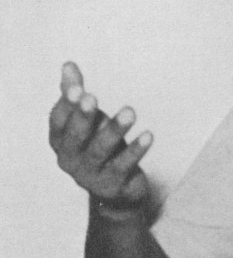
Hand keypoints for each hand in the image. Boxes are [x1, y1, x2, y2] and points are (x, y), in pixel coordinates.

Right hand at [49, 62, 152, 209]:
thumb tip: (68, 64)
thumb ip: (76, 95)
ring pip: (101, 151)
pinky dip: (136, 150)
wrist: (115, 193)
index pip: (58, 121)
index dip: (67, 105)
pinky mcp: (113, 185)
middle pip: (75, 137)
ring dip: (115, 130)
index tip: (78, 88)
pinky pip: (124, 166)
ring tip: (130, 111)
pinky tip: (148, 135)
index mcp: (60, 142)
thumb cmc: (97, 146)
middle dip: (83, 117)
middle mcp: (70, 159)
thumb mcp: (88, 121)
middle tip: (93, 97)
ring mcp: (90, 175)